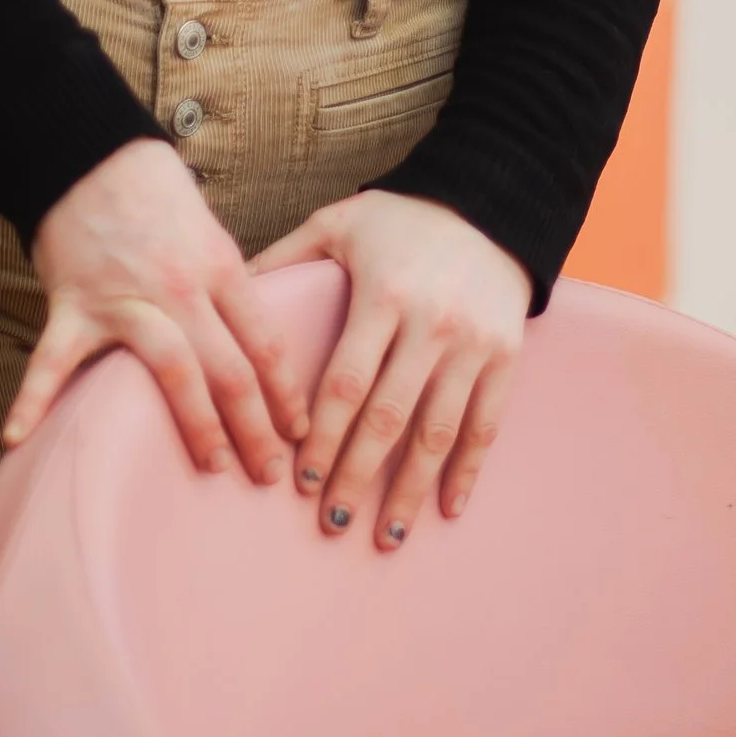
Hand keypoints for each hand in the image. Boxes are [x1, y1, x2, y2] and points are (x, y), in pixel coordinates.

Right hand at [4, 138, 312, 486]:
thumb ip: (229, 288)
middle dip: (255, 427)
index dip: (287, 392)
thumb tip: (257, 344)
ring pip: (172, 370)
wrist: (91, 155)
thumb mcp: (210, 233)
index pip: (264, 341)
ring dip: (198, 425)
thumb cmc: (156, 196)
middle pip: (229, 368)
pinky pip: (53, 360)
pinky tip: (16, 438)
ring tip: (215, 467)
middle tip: (269, 473)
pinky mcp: (73, 305)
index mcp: (219, 267)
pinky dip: (32, 399)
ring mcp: (125, 299)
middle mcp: (180, 287)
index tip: (301, 431)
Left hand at [251, 191, 529, 547]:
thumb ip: (286, 256)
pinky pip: (486, 424)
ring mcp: (472, 344)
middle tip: (332, 523)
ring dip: (411, 490)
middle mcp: (429, 325)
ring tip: (388, 536)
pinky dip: (468, 470)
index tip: (301, 481)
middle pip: (388, 418)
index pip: (346, 382)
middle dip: (358, 476)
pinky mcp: (506, 355)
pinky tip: (448, 508)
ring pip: (438, 432)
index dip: (323, 436)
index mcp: (383, 296)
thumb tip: (230, 292)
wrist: (492, 200)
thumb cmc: (403, 217)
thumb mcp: (339, 222)